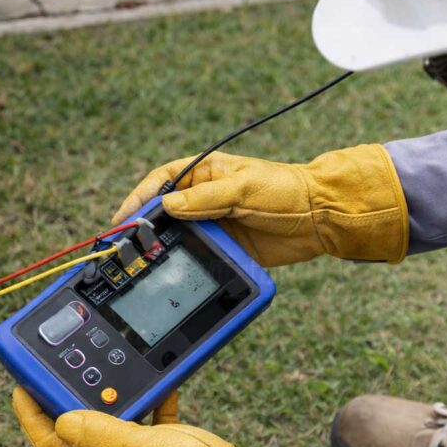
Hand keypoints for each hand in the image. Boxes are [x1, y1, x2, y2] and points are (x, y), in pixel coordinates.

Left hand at [12, 387, 355, 446]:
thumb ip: (101, 433)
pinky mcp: (163, 446)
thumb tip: (62, 419)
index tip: (21, 384)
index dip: (30, 414)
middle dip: (63, 397)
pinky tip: (158, 382)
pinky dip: (148, 396)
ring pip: (109, 419)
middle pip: (75, 427)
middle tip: (57, 368)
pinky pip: (147, 415)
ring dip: (105, 394)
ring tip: (102, 367)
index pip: (50, 442)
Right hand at [112, 144, 408, 266]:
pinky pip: (200, 256)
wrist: (322, 218)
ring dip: (164, 249)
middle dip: (145, 228)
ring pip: (180, 237)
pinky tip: (174, 273)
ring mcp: (216, 224)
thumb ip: (204, 198)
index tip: (123, 217)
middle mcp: (206, 198)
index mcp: (206, 173)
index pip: (162, 182)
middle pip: (165, 213)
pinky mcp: (228, 248)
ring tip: (144, 263)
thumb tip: (167, 206)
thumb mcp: (243, 189)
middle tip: (126, 246)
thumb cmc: (286, 191)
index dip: (140, 198)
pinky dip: (186, 264)